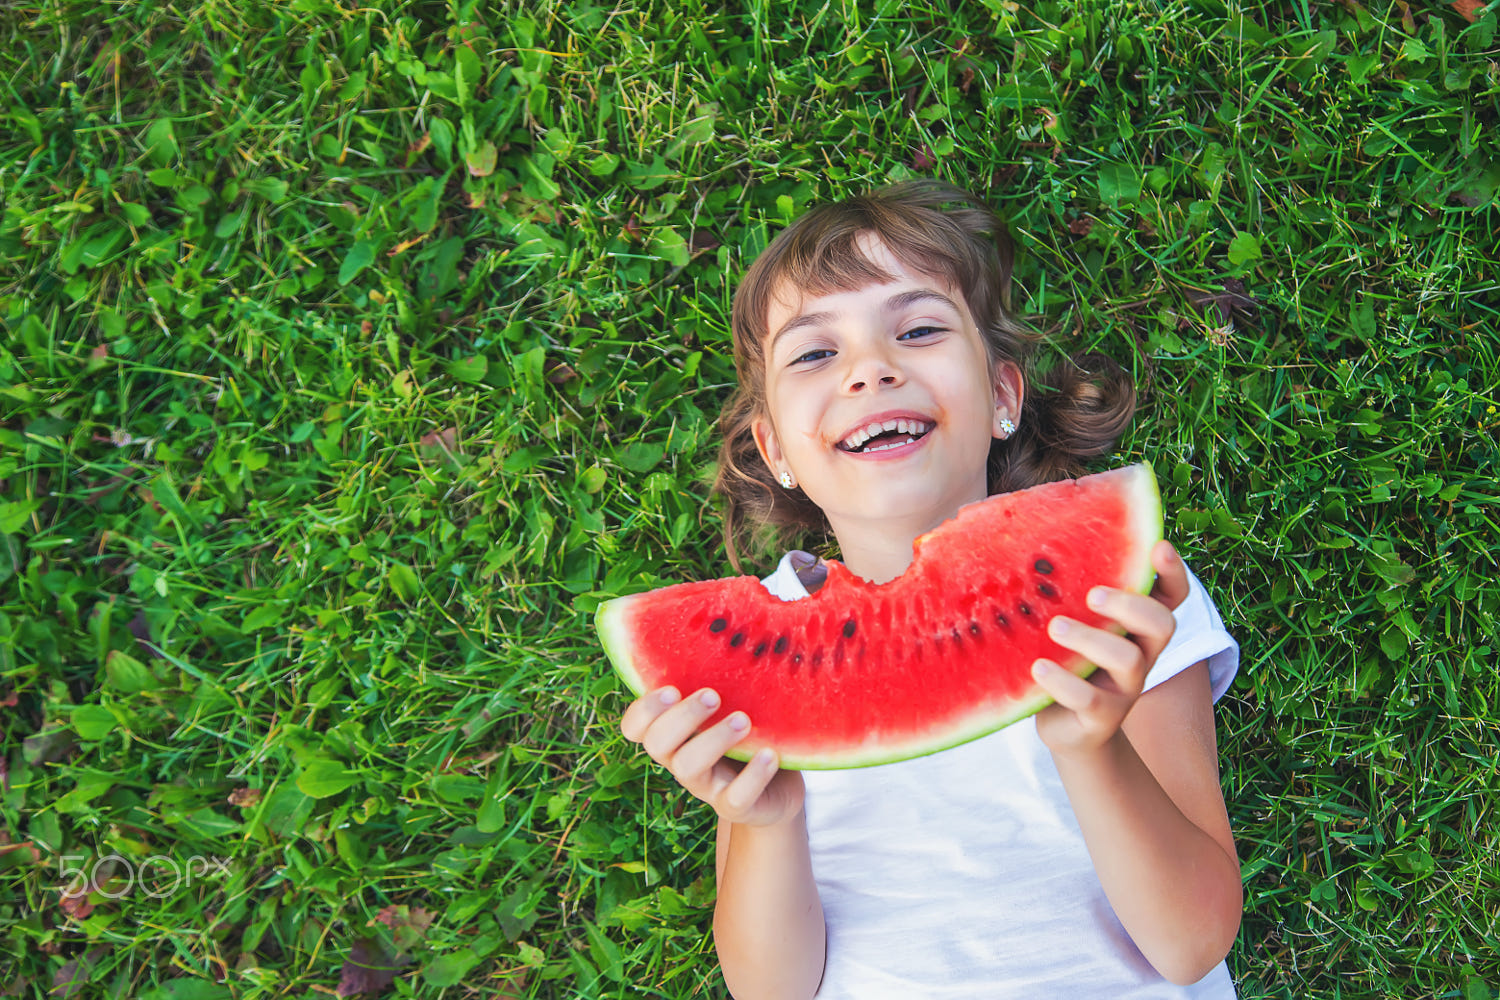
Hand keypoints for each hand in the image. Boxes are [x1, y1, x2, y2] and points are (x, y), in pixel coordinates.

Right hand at [620, 686, 804, 827]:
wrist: (778, 790)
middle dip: (681, 717)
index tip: (671, 689)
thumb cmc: (748, 735)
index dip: (643, 710)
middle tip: (712, 696)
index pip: (634, 726)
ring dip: (714, 740)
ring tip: (744, 721)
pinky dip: (753, 775)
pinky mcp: (737, 806)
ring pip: (689, 768)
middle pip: (657, 743)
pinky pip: (735, 798)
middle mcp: (681, 759)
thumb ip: (717, 676)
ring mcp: (707, 785)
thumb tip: (717, 614)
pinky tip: (771, 753)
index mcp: (674, 732)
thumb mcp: (733, 703)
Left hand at [1031, 540, 1187, 757]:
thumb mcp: (1076, 624)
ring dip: (1091, 639)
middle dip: (1131, 605)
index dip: (1174, 572)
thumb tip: (1045, 537)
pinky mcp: (1100, 719)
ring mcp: (1123, 689)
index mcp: (1137, 628)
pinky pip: (1090, 700)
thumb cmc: (1068, 660)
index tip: (1158, 545)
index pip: (1173, 596)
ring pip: (1128, 660)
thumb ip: (1074, 593)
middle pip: (1162, 624)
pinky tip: (1038, 668)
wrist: (1067, 729)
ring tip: (1055, 626)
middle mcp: (1140, 655)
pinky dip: (1062, 682)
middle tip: (1093, 594)